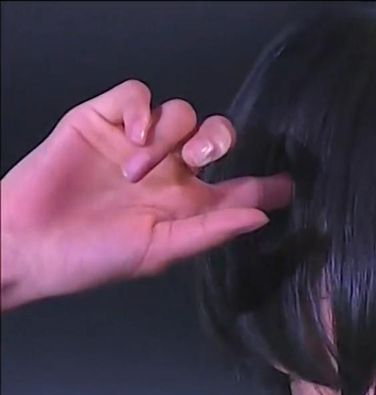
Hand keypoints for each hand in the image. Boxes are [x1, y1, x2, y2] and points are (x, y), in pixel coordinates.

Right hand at [0, 79, 291, 311]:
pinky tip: (135, 137)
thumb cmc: (91, 258)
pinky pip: (137, 95)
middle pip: (216, 135)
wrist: (29, 245)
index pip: (240, 187)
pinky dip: (143, 110)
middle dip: (218, 139)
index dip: (266, 185)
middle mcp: (169, 171)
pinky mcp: (102, 121)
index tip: (287, 186)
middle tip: (199, 160)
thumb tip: (260, 217)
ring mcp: (136, 144)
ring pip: (180, 112)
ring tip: (136, 171)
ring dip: (169, 135)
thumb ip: (212, 230)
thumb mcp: (160, 251)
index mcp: (188, 204)